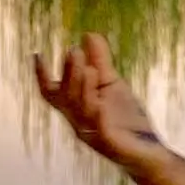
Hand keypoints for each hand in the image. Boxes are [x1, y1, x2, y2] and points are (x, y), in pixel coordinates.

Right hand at [32, 32, 165, 168]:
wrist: (147, 150)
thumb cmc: (125, 119)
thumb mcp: (111, 84)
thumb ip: (99, 61)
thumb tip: (87, 34)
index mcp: (76, 107)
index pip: (52, 92)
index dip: (42, 76)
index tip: (38, 54)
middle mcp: (78, 121)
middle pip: (65, 98)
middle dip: (68, 75)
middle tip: (74, 51)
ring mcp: (92, 134)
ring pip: (80, 111)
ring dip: (82, 89)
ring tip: (90, 69)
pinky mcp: (109, 144)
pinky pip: (100, 130)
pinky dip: (99, 116)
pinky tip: (101, 102)